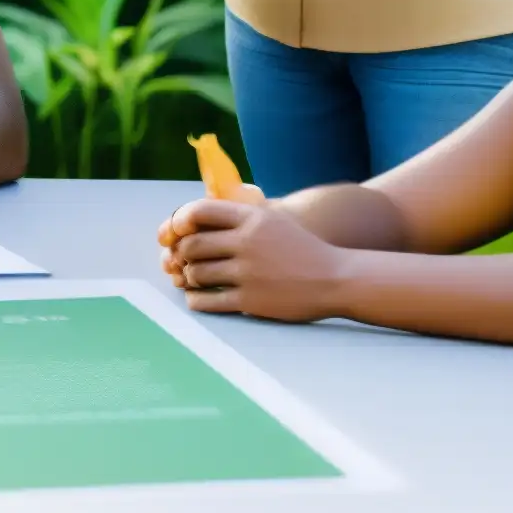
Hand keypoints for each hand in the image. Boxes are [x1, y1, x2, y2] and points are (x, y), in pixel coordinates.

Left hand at [157, 196, 341, 322]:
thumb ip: (238, 216)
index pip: (198, 211)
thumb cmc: (300, 248)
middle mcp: (247, 242)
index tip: (176, 231)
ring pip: (197, 273)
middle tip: (182, 260)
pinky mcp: (252, 300)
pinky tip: (197, 298)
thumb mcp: (272, 220)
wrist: (336, 278)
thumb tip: (195, 216)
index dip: (179, 221)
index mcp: (251, 218)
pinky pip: (209, 301)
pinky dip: (196, 299)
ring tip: (192, 278)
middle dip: (181, 254)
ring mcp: (249, 272)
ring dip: (188, 277)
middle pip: (192, 244)